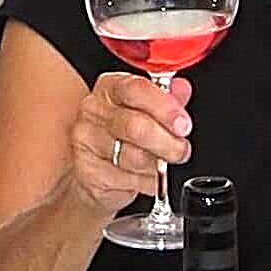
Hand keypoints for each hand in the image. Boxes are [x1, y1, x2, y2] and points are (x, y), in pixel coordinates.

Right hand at [65, 71, 190, 215]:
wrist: (93, 165)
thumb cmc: (124, 131)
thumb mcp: (147, 108)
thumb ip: (167, 97)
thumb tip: (181, 90)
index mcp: (110, 88)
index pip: (134, 90)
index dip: (164, 107)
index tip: (183, 123)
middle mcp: (94, 112)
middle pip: (134, 126)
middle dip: (167, 142)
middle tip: (181, 149)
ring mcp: (87, 143)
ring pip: (134, 158)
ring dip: (159, 165)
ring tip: (165, 163)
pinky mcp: (89, 173)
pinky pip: (129, 181)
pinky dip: (148, 183)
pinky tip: (148, 177)